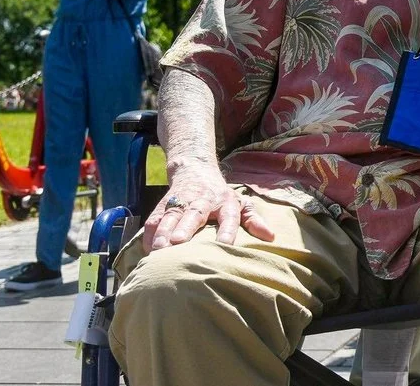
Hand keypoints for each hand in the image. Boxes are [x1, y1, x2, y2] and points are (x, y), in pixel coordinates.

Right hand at [143, 165, 274, 251]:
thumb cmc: (221, 195)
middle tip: (179, 242)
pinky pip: (154, 219)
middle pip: (194, 214)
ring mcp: (181, 202)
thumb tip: (271, 237)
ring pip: (171, 216)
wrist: (194, 170)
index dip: (228, 230)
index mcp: (225, 202)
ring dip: (164, 232)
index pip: (229, 216)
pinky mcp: (163, 205)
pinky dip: (150, 234)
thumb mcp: (240, 203)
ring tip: (159, 249)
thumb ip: (254, 220)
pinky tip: (148, 249)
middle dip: (186, 227)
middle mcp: (202, 201)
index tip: (225, 246)